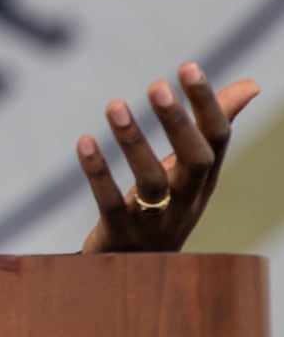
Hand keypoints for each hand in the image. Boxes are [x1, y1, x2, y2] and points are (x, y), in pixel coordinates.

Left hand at [78, 62, 258, 253]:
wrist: (145, 270)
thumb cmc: (171, 202)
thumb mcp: (194, 167)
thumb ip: (216, 124)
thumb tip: (252, 85)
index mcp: (203, 177)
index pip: (216, 139)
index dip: (207, 104)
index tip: (188, 66)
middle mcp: (186, 198)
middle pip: (193, 161)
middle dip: (177, 124)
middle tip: (157, 85)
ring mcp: (155, 219)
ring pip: (150, 183)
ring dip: (133, 142)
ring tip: (114, 105)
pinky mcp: (121, 233)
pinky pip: (110, 203)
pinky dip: (98, 173)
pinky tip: (84, 142)